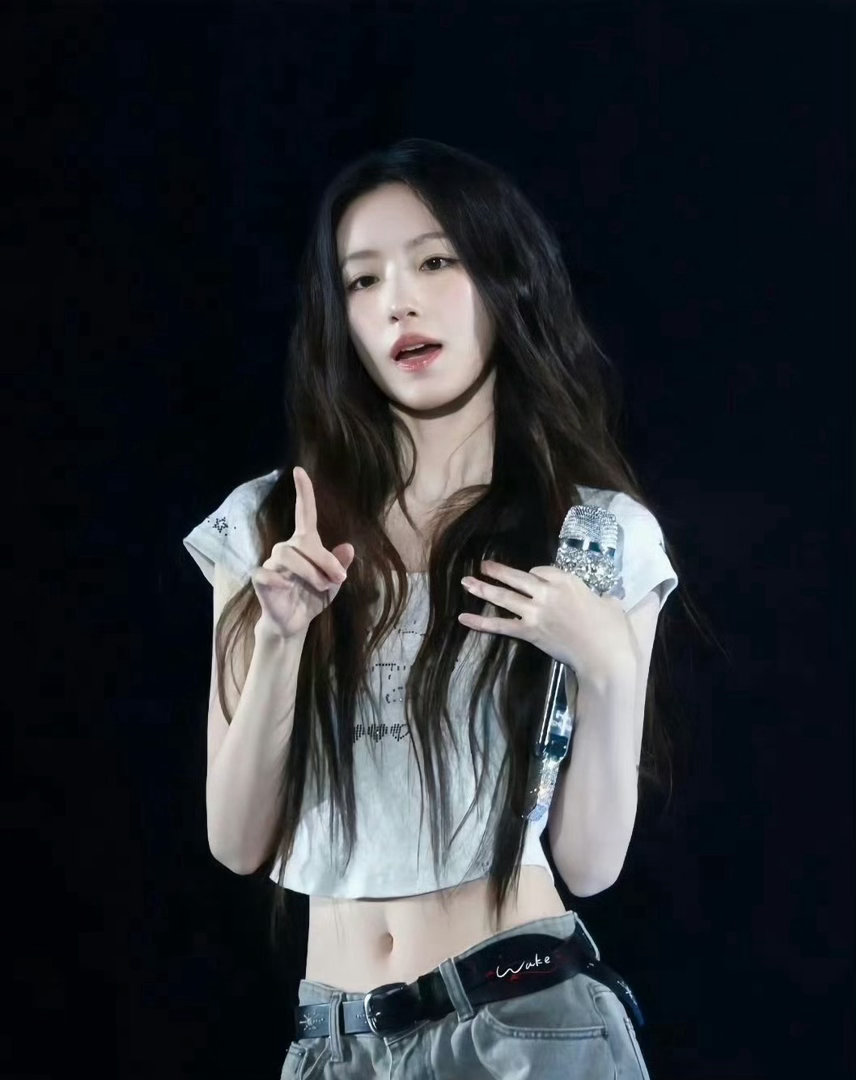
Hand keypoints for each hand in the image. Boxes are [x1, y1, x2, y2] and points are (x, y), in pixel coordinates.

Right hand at [251, 466, 354, 640]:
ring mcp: (272, 563)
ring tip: (323, 586)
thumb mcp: (332, 583)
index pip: (304, 513)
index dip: (303, 492)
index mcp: (305, 545)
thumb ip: (339, 565)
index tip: (300, 471)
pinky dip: (279, 580)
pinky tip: (288, 588)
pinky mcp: (261, 579)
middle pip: (302, 541)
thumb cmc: (312, 598)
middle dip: (324, 559)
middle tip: (340, 578)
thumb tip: (349, 547)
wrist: (294, 623)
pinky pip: (266, 573)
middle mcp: (286, 548)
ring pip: (286, 553)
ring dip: (310, 571)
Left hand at [458, 560, 633, 680]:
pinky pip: (500, 625)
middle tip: (484, 565)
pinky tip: (464, 618)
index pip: (542, 570)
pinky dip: (480, 622)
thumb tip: (605, 600)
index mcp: (567, 581)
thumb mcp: (611, 604)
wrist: (604, 656)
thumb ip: (601, 598)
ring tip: (466, 582)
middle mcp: (547, 592)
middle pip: (517, 577)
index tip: (533, 577)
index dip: (535, 574)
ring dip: (483, 588)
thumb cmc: (612, 630)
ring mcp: (535, 612)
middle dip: (498, 571)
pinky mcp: (529, 632)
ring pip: (504, 596)